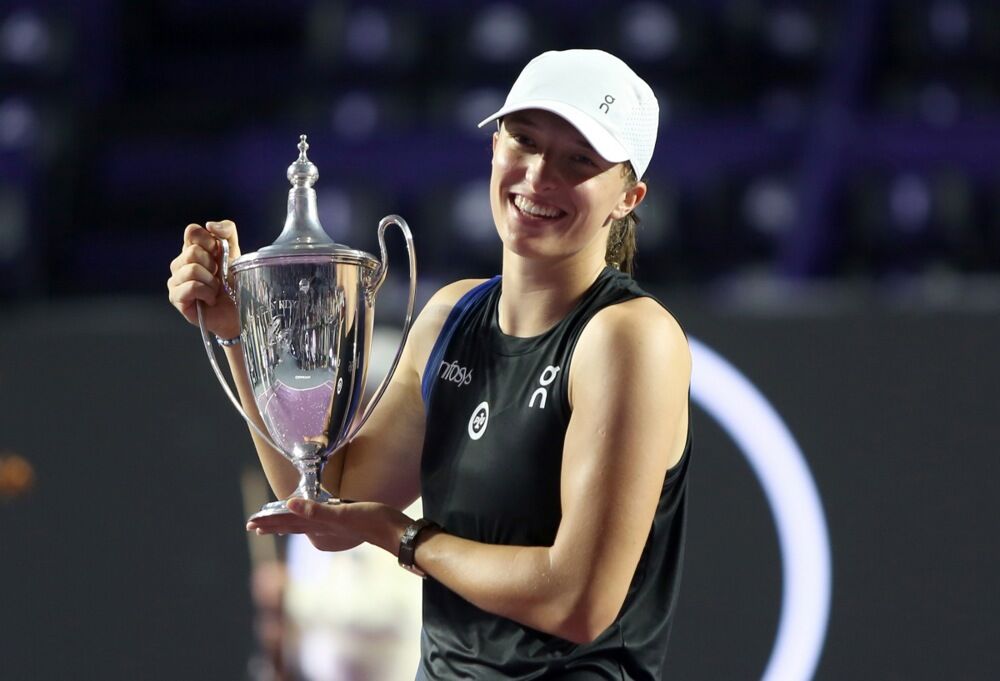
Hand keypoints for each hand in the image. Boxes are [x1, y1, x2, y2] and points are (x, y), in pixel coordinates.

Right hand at [167, 220, 241, 338]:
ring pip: (192, 269)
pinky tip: (210, 300)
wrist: (240, 311)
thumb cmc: (235, 284)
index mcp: (192, 249)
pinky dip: (207, 293)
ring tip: (215, 290)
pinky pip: (191, 286)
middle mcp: (180, 263)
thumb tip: (209, 224)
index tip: (219, 254)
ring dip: (212, 282)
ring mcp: (175, 280)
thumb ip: (227, 231)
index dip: (209, 241)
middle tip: (219, 277)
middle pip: (192, 251)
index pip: (191, 231)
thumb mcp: (236, 252)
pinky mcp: (175, 297)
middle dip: (213, 265)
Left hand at [247, 498, 410, 555]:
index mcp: (318, 527)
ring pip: (302, 526)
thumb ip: (315, 510)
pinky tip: (306, 523)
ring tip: (271, 525)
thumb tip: (290, 504)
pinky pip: (316, 525)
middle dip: (271, 524)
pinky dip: (305, 523)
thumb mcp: (342, 513)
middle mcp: (322, 531)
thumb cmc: (370, 520)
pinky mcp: (342, 526)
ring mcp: (332, 530)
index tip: (251, 522)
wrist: (393, 531)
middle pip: (291, 526)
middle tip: (252, 525)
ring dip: (285, 525)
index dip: (269, 520)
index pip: (287, 522)